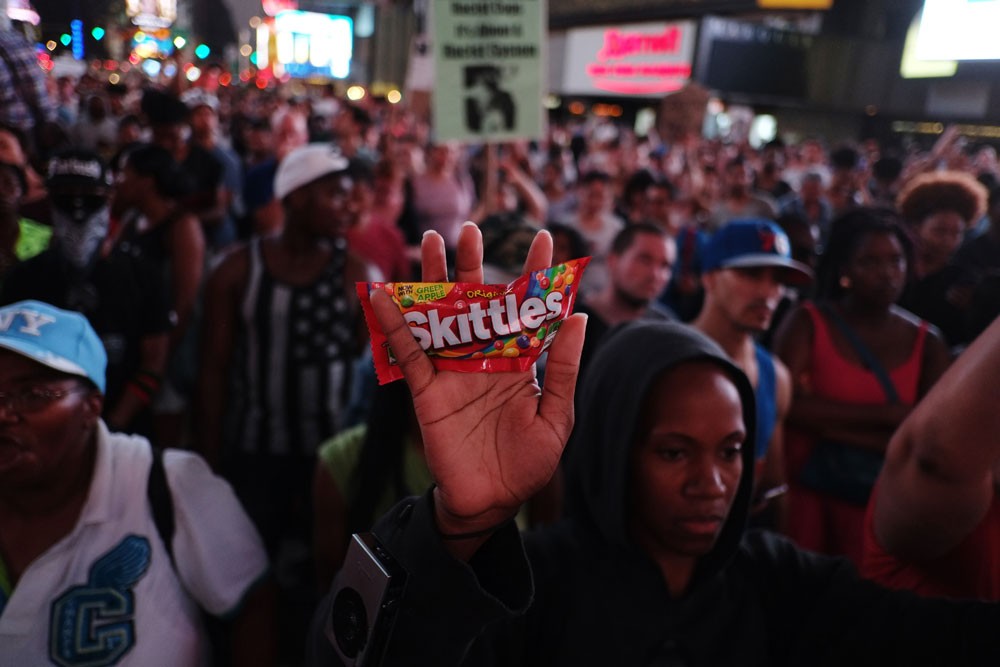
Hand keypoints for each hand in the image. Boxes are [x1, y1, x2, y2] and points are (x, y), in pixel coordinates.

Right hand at [370, 224, 585, 539]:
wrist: (491, 503)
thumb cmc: (528, 463)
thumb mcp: (557, 418)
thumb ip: (564, 370)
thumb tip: (577, 319)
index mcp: (521, 362)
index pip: (529, 309)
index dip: (536, 274)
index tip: (544, 238)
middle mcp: (486, 358)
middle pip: (479, 302)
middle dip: (475, 265)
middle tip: (472, 229)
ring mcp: (455, 371)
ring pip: (442, 316)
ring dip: (435, 281)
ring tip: (431, 241)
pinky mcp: (428, 391)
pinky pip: (411, 353)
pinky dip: (396, 325)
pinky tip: (384, 296)